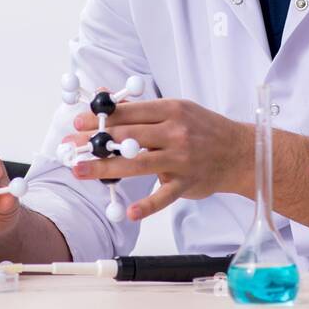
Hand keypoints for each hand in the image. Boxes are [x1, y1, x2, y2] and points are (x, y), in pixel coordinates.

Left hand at [67, 98, 253, 221]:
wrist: (240, 152)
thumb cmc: (202, 129)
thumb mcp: (176, 110)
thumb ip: (141, 108)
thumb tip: (103, 96)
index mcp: (171, 110)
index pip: (128, 112)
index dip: (100, 118)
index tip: (77, 124)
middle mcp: (175, 132)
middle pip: (128, 137)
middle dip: (94, 142)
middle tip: (69, 148)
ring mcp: (181, 159)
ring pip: (137, 163)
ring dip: (105, 168)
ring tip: (80, 171)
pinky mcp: (186, 183)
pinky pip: (164, 196)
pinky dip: (147, 205)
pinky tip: (129, 212)